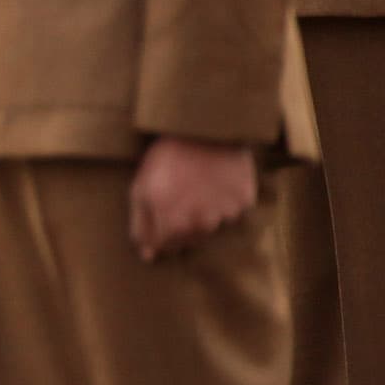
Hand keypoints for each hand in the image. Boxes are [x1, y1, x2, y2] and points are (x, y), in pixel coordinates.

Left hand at [128, 134, 256, 260]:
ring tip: (195, 187)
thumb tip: (147, 256)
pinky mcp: (243, 203)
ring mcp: (224, 215)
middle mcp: (199, 223)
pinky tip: (215, 183)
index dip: (156, 233)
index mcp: (170, 221)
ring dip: (201, 216)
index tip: (158, 215)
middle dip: (178, 226)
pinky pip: (231, 213)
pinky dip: (223, 203)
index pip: (161, 247)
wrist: (205, 128)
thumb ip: (141, 225)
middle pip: (186, 241)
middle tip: (176, 197)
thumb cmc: (167, 157)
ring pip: (209, 229)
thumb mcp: (141, 187)